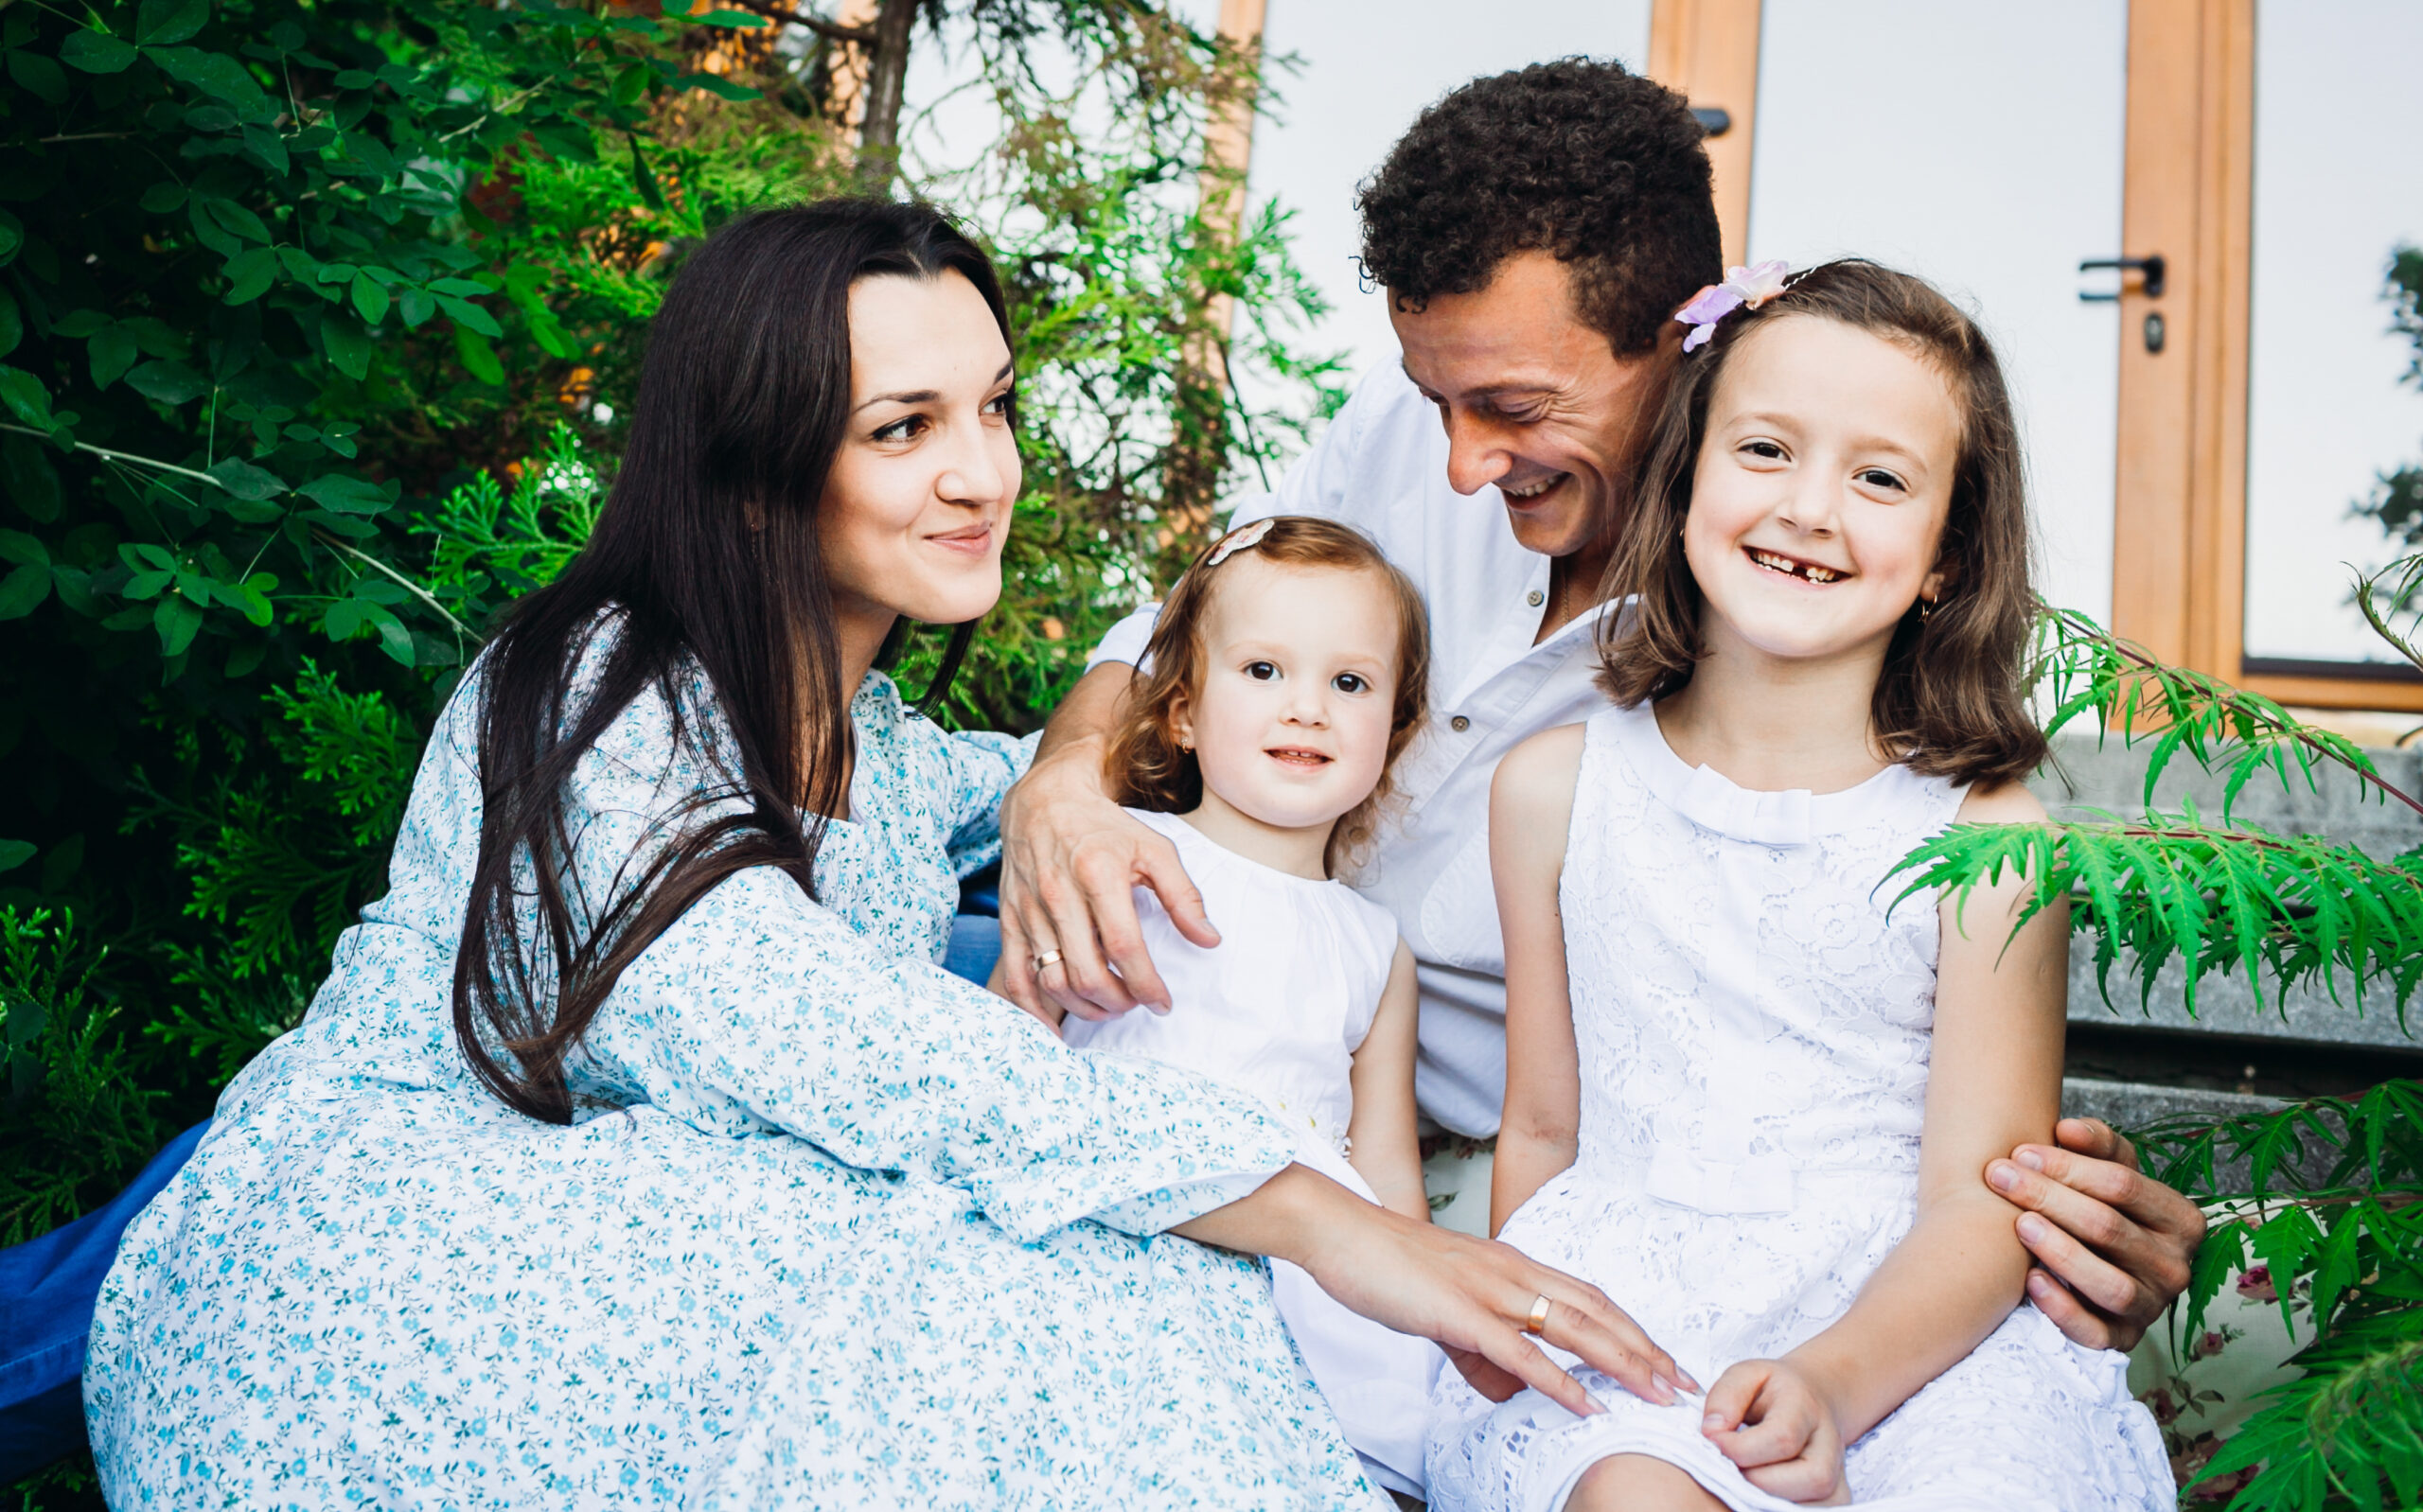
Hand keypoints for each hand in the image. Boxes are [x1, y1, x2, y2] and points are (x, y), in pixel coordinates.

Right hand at [996, 741, 1214, 1020]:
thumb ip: (1184, 897)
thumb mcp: (1155, 849)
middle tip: (1136, 1004)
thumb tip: (1210, 941)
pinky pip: (1015, 975)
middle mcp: (1059, 894)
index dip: (1146, 984)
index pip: (1124, 947)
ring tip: (1110, 1007)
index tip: (1163, 1003)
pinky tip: (1056, 1025)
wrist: (1044, 799)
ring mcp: (1029, 909)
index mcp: (1099, 874)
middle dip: (1118, 1002)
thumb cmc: (1106, 827)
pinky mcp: (1009, 919)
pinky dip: (1033, 1009)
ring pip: (1053, 980)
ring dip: (1085, 1007)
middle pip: (1087, 972)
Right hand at [1180, 1166, 1695, 1420]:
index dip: (1632, 1328)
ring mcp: (1489, 1290)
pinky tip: (1588, 1404)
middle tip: (1686, 1385)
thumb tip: (1501, 1380)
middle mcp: (1513, 1271)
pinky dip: (1562, 1381)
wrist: (1338, 1231)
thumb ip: (1478, 1339)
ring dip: (1624, 1364)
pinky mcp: (1461, 1313)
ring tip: (1659, 1395)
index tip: (1665, 1360)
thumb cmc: (1384, 1263)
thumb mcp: (1444, 1303)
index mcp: (1511, 1265)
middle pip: (1597, 1311)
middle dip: (1648, 1349)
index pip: (1588, 1297)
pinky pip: (1522, 1353)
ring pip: (1574, 1328)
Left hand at [1699, 1358, 1847, 1504]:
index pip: (1782, 1438)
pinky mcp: (1837, 1494)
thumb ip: (1725, 1397)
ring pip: (1816, 1504)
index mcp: (1805, 1407)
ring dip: (1771, 1498)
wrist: (1812, 1397)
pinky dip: (1782, 1508)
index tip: (1713, 1439)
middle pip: (1811, 1478)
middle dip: (1760, 1480)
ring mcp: (1839, 1472)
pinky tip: (1761, 1491)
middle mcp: (1830, 1443)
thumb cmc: (1770, 1389)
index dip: (1741, 1447)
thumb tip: (1712, 1431)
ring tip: (1745, 1476)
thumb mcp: (1744, 1375)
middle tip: (1732, 1465)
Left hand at [1985, 1116, 2206, 1350]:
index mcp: (2181, 1220)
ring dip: (2061, 1252)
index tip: (2020, 1152)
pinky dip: (2063, 1310)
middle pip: (2109, 1228)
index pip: (2123, 1186)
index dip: (2068, 1166)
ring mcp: (2151, 1307)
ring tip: (2020, 1225)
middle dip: (2049, 1197)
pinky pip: (2096, 1333)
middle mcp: (2175, 1267)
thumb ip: (2096, 1142)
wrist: (2101, 1261)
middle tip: (2000, 1177)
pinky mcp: (2123, 1339)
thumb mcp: (2111, 1169)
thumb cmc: (2103, 1206)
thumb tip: (2067, 1129)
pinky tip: (2030, 1280)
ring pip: (2111, 1284)